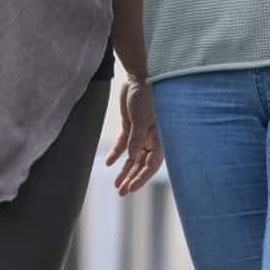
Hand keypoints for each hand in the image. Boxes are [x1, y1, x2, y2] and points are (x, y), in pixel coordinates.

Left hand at [103, 77, 163, 194]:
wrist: (139, 76)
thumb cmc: (147, 95)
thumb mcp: (142, 118)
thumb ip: (137, 138)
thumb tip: (132, 158)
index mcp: (160, 139)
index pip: (151, 164)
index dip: (141, 178)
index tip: (130, 188)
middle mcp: (152, 139)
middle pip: (141, 164)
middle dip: (132, 178)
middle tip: (121, 192)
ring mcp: (141, 133)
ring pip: (132, 157)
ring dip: (124, 170)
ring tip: (116, 185)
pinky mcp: (130, 126)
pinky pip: (124, 144)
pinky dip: (117, 154)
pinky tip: (108, 163)